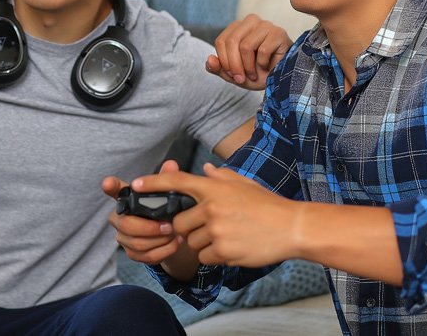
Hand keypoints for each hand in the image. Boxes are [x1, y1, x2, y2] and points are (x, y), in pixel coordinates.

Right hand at [103, 160, 186, 266]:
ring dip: (160, 240)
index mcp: (126, 198)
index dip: (110, 186)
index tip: (108, 182)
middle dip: (150, 228)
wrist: (170, 235)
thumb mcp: (167, 194)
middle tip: (169, 225)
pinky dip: (163, 251)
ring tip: (176, 234)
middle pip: (127, 225)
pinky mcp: (132, 253)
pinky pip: (145, 256)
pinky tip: (175, 243)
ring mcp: (123, 237)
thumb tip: (171, 164)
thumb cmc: (163, 209)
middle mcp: (119, 217)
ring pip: (137, 243)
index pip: (114, 190)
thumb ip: (168, 180)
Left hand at [131, 163, 300, 267]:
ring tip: (228, 237)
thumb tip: (204, 169)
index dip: (152, 183)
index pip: (176, 182)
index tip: (135, 185)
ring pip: (192, 242)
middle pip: (178, 223)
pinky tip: (233, 248)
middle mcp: (211, 207)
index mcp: (213, 188)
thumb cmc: (268, 205)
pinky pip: (205, 257)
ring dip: (203, 244)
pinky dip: (214, 257)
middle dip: (187, 229)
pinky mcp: (223, 251)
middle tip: (210, 228)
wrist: (292, 227)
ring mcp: (216, 230)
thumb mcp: (243, 184)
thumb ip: (220, 177)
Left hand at [206, 14, 290, 89]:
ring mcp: (266, 25)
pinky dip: (263, 64)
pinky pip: (264, 50)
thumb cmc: (257, 73)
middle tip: (240, 79)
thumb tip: (209, 60)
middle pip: (232, 42)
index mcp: (237, 27)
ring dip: (249, 66)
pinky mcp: (279, 33)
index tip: (232, 75)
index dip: (223, 61)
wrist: (280, 79)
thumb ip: (218, 68)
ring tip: (254, 75)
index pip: (221, 41)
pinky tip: (268, 67)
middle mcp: (250, 21)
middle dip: (234, 65)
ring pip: (246, 46)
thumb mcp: (233, 74)